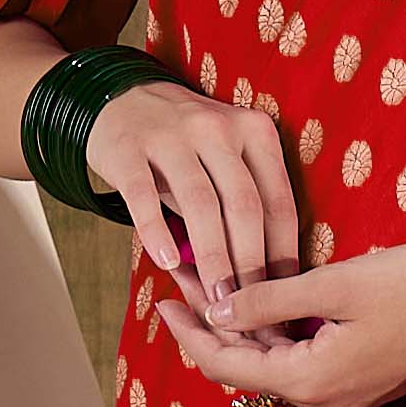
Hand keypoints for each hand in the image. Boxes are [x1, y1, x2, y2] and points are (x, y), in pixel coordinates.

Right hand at [81, 81, 300, 315]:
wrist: (122, 99)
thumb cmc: (187, 145)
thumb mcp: (228, 156)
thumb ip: (250, 199)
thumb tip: (274, 277)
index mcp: (254, 131)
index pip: (278, 200)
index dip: (283, 253)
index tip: (283, 295)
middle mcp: (217, 128)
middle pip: (244, 205)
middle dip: (250, 264)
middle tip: (251, 307)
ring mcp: (171, 135)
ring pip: (200, 204)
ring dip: (213, 257)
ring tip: (217, 299)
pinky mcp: (128, 148)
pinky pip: (144, 196)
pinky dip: (157, 232)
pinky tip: (167, 264)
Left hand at [150, 243, 405, 406]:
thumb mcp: (338, 284)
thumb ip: (273, 298)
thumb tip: (219, 311)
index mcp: (311, 380)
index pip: (228, 364)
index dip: (189, 333)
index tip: (161, 300)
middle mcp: (322, 401)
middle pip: (246, 369)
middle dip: (210, 327)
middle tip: (181, 282)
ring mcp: (342, 397)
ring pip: (272, 366)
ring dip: (241, 331)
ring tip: (211, 288)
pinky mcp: (358, 384)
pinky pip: (300, 364)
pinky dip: (274, 337)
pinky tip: (260, 306)